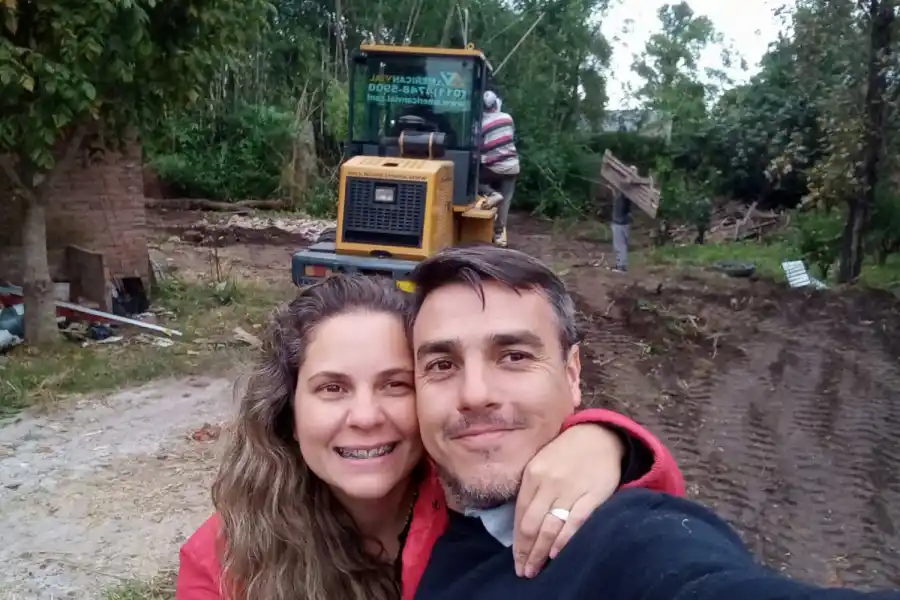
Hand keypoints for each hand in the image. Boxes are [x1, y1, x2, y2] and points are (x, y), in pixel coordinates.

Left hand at [512, 424, 624, 577]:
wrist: (599, 435)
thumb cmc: (565, 452)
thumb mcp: (540, 463)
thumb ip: (531, 490)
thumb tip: (521, 524)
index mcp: (532, 474)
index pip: (520, 514)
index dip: (516, 540)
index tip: (515, 559)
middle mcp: (549, 482)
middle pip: (531, 524)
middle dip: (525, 552)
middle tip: (523, 571)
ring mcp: (571, 489)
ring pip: (550, 527)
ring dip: (540, 551)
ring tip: (536, 569)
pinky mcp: (593, 495)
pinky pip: (576, 521)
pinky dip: (564, 539)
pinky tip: (556, 553)